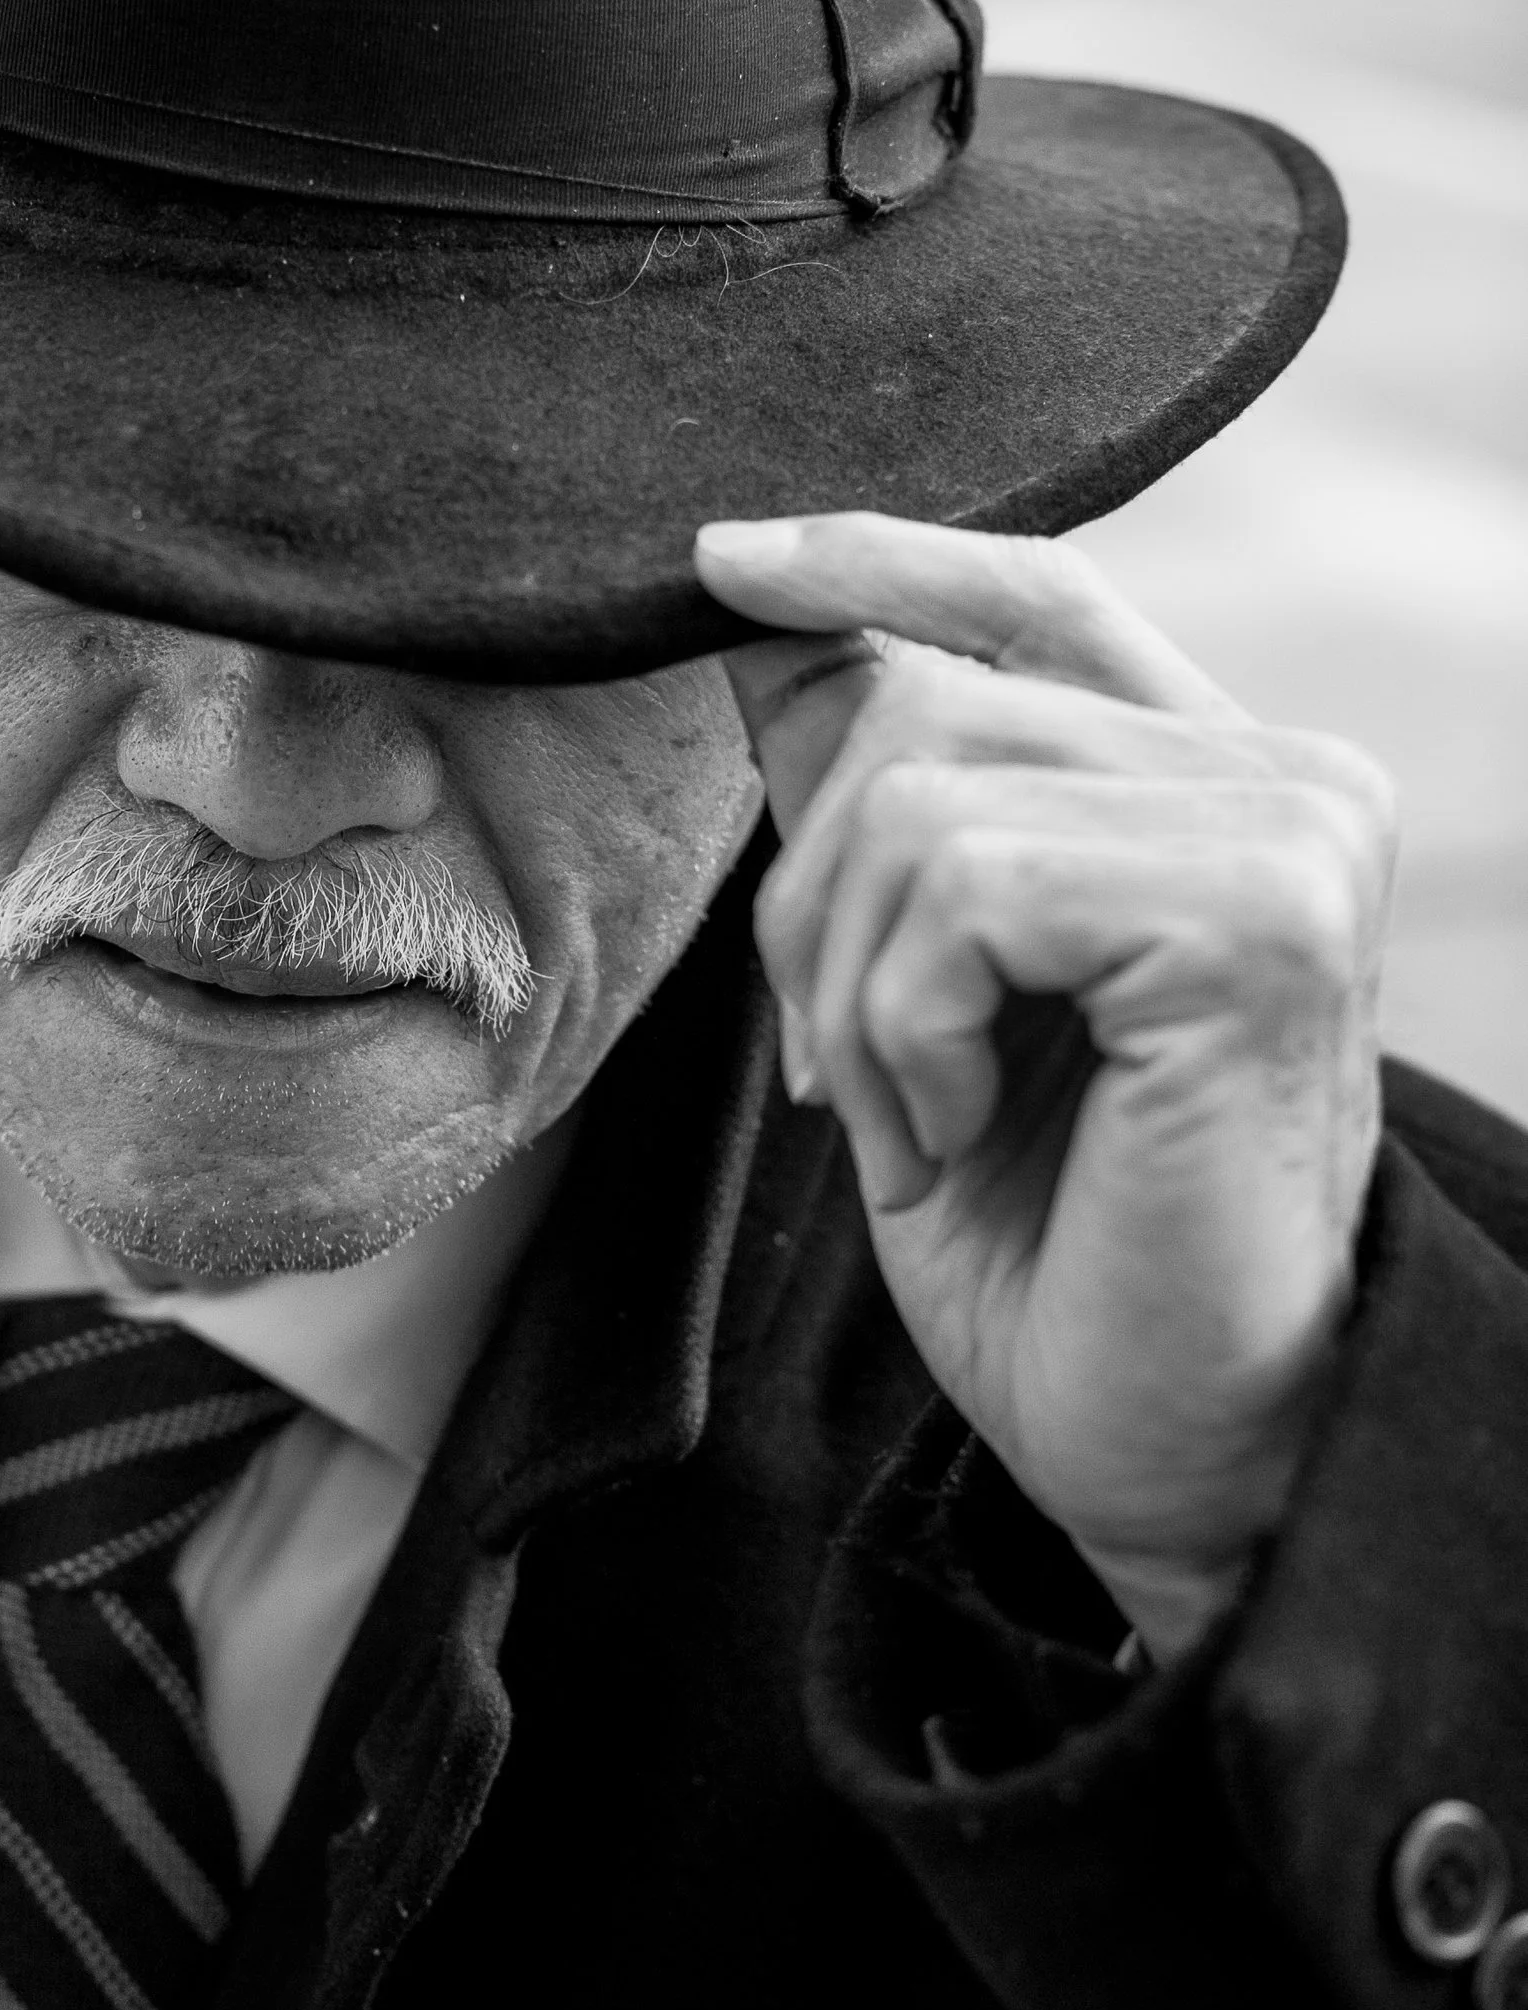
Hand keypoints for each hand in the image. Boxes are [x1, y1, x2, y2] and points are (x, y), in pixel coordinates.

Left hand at [695, 513, 1394, 1660]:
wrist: (1165, 1448)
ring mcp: (1292, 834)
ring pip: (918, 793)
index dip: (873, 561)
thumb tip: (756, 615)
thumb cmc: (1055, 1247)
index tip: (718, 569)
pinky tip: (964, 1136)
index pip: (1034, 597)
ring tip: (918, 1124)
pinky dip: (905, 1030)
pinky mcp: (1262, 918)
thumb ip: (873, 804)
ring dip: (852, 995)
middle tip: (846, 1080)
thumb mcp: (917, 991)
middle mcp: (1288, 777)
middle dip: (811, 906)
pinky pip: (962, 883)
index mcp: (1220, 784)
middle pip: (917, 699)